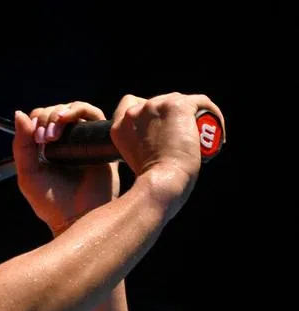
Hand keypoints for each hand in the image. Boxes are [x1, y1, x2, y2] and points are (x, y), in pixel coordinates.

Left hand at [13, 101, 119, 235]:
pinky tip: (68, 119)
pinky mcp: (101, 142)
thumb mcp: (28, 173)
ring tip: (55, 128)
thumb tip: (19, 113)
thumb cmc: (51, 202)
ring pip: (76, 109)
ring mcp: (85, 141)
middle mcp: (68, 142)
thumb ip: (21, 146)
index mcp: (48, 148)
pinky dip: (80, 110)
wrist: (76, 218)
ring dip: (62, 111)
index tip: (35, 138)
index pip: (41, 118)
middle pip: (57, 111)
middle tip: (45, 138)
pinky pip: (94, 116)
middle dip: (48, 117)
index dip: (36, 120)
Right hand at [107, 92, 225, 208]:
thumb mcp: (135, 160)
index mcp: (119, 127)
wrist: (161, 183)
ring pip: (180, 101)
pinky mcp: (177, 106)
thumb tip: (157, 144)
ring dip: (192, 116)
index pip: (132, 105)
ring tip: (204, 137)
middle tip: (185, 138)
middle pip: (159, 102)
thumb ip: (138, 146)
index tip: (161, 132)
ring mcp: (155, 106)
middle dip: (172, 117)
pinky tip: (218, 132)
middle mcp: (134, 112)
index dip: (150, 116)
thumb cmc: (152, 183)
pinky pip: (202, 102)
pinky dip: (213, 115)